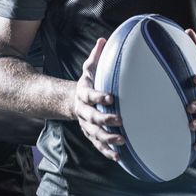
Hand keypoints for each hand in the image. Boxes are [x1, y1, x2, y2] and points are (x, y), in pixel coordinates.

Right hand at [73, 38, 123, 160]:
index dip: (99, 97)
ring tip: (121, 141)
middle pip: (92, 117)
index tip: (111, 97)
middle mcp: (84, 111)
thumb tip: (103, 39)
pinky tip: (118, 156)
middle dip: (105, 120)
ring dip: (107, 138)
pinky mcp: (91, 134)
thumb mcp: (89, 69)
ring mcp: (86, 125)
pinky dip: (106, 151)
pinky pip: (97, 145)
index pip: (90, 95)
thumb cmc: (88, 83)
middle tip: (120, 120)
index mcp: (84, 93)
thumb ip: (96, 57)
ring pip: (95, 134)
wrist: (74, 101)